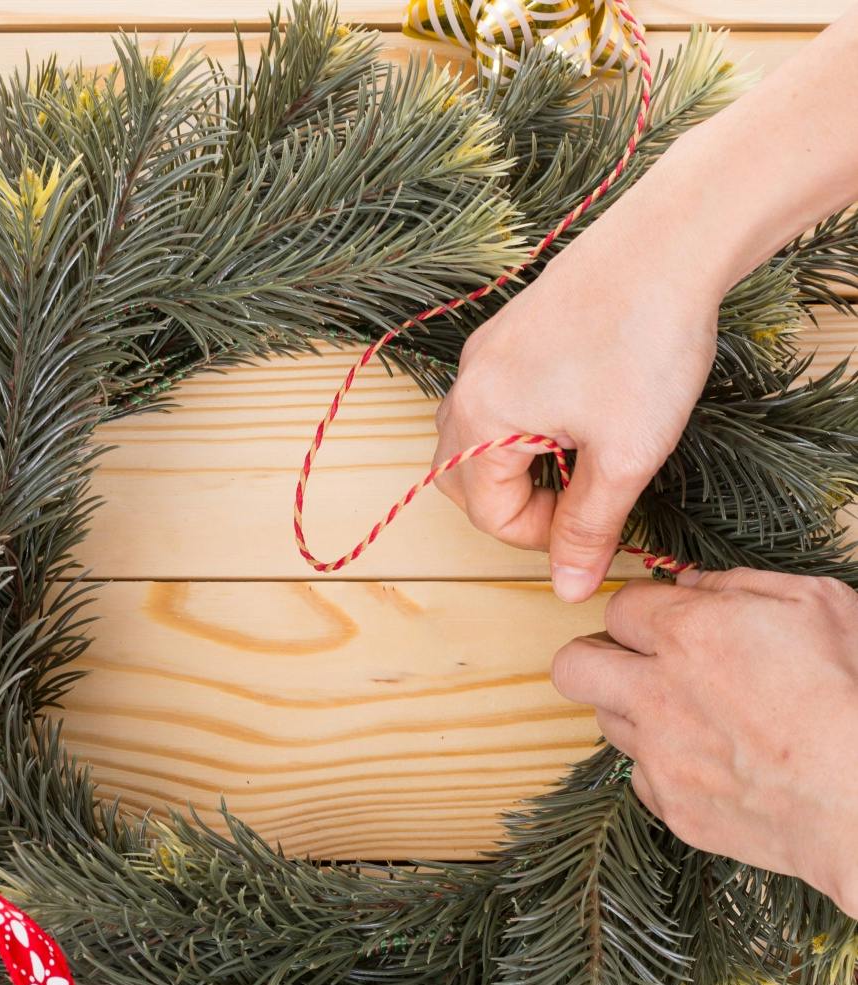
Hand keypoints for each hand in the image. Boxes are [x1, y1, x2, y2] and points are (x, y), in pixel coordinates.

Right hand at [434, 221, 718, 602]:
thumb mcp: (625, 455)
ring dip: (522, 468)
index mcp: (480, 421)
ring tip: (584, 461)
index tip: (600, 524)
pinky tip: (584, 415)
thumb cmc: (644, 344)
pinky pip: (499, 399)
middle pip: (464, 480)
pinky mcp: (513, 331)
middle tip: (582, 502)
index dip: (544, 537)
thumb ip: (589, 527)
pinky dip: (528, 428)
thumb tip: (568, 590)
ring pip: (479, 439)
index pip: (488, 514)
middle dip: (517, 506)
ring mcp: (487, 354)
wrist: (669, 243)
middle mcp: (468, 385)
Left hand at [551, 568, 857, 913]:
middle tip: (634, 662)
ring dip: (631, 710)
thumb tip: (693, 582)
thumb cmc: (855, 691)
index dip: (643, 610)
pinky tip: (708, 762)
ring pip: (605, 721)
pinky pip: (640, 777)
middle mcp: (655, 692)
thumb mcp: (816, 604)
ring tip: (685, 713)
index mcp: (686, 633)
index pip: (619, 606)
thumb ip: (741, 583)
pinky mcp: (671, 803)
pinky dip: (662, 766)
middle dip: (595, 656)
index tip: (664, 620)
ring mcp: (658, 752)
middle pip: (573, 664)